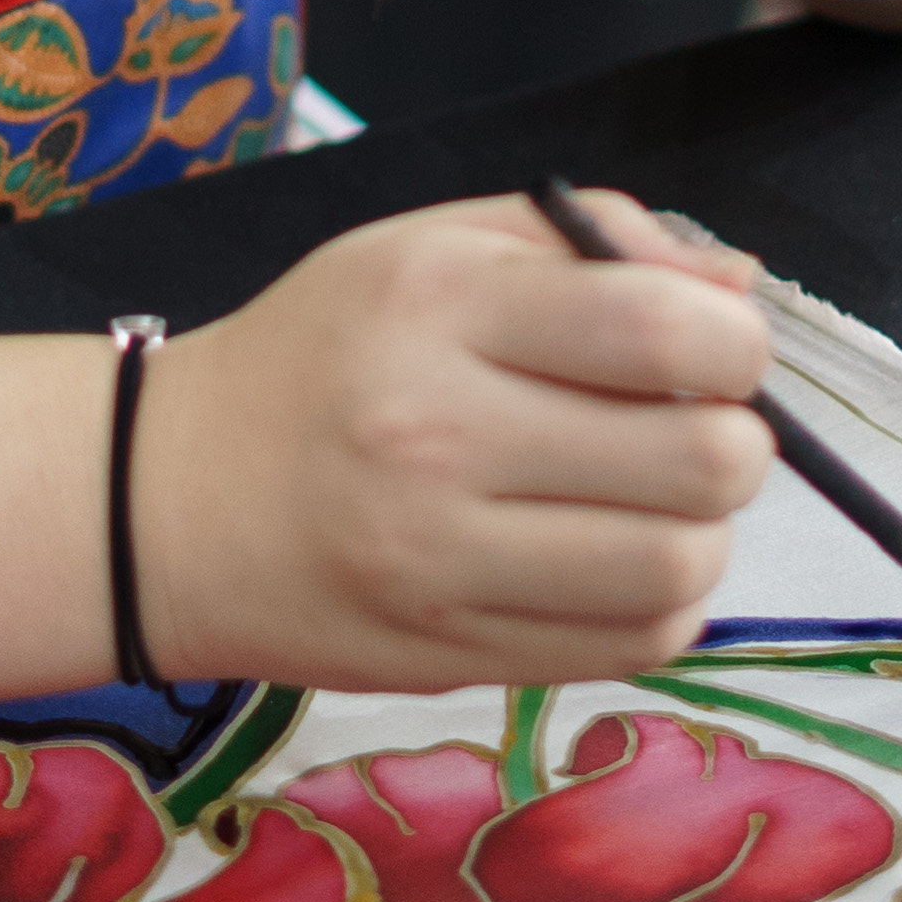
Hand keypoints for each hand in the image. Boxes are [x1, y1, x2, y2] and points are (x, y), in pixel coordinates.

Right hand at [132, 192, 775, 690]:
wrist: (163, 501)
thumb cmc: (321, 355)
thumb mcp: (429, 248)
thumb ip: (591, 243)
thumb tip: (737, 289)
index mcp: (438, 309)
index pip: (660, 329)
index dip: (736, 343)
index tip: (716, 350)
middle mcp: (437, 437)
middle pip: (701, 462)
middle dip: (734, 443)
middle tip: (690, 430)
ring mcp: (441, 564)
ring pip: (681, 570)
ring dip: (702, 535)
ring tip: (650, 504)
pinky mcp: (451, 658)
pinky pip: (631, 647)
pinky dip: (656, 605)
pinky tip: (608, 563)